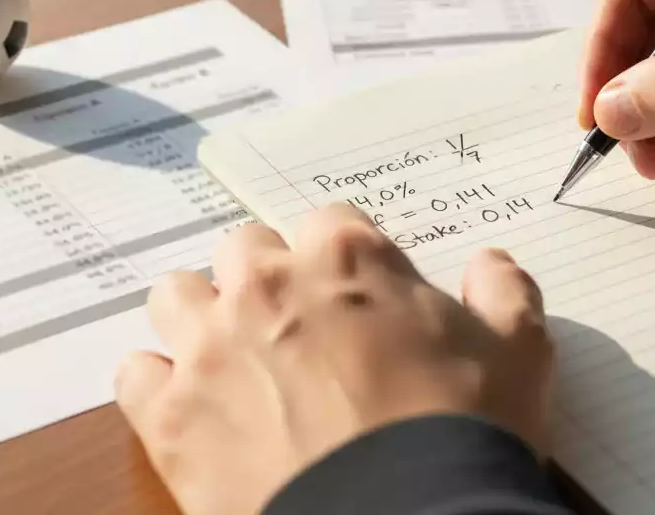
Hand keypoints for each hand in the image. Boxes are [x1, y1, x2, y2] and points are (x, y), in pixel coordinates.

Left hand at [113, 204, 553, 514]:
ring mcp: (209, 348)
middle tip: (298, 330)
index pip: (331, 222)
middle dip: (268, 279)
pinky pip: (135, 373)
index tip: (360, 298)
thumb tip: (492, 266)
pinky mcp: (170, 416)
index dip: (346, 261)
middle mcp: (266, 285)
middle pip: (245, 249)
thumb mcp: (520, 355)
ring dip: (200, 316)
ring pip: (176, 294)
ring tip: (232, 360)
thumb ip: (505, 294)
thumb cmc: (464, 432)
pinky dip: (157, 385)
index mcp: (346, 258)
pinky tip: (191, 410)